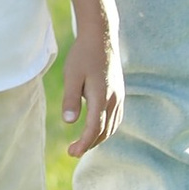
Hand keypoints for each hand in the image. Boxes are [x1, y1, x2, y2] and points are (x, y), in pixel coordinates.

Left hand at [60, 0, 122, 157]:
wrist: (102, 37)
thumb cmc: (83, 55)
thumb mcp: (72, 75)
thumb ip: (70, 98)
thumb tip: (68, 122)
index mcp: (101, 96)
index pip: (94, 127)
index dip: (84, 143)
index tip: (72, 153)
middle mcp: (113, 99)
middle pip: (104, 131)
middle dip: (90, 144)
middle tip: (73, 152)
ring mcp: (119, 96)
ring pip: (112, 126)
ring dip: (99, 138)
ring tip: (83, 144)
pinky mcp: (119, 92)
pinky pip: (116, 118)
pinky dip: (106, 128)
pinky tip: (96, 129)